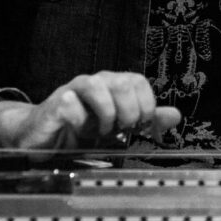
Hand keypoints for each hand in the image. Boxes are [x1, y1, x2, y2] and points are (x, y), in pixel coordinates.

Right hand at [0, 71, 180, 151]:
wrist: (44, 139)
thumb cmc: (82, 132)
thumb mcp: (120, 129)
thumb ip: (147, 120)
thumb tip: (176, 115)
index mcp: (114, 85)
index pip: (139, 82)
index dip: (146, 106)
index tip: (142, 128)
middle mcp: (97, 82)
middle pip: (124, 82)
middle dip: (130, 112)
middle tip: (123, 130)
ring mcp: (74, 89)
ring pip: (98, 86)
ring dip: (107, 115)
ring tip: (103, 131)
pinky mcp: (56, 103)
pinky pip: (72, 104)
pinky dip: (80, 122)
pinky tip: (79, 132)